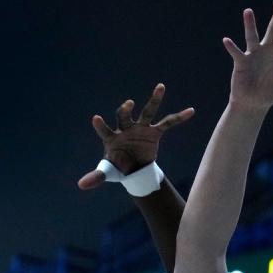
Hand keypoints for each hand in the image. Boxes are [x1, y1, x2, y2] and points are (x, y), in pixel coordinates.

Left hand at [79, 83, 193, 189]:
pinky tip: (191, 111)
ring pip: (147, 112)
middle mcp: (125, 129)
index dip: (100, 125)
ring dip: (154, 100)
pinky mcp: (154, 133)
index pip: (104, 130)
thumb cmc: (117, 168)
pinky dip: (179, 118)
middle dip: (126, 110)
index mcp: (111, 138)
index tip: (95, 118)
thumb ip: (96, 176)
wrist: (133, 170)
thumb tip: (81, 185)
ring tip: (161, 87)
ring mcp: (140, 128)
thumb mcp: (108, 172)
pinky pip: (167, 123)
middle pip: (124, 116)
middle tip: (129, 103)